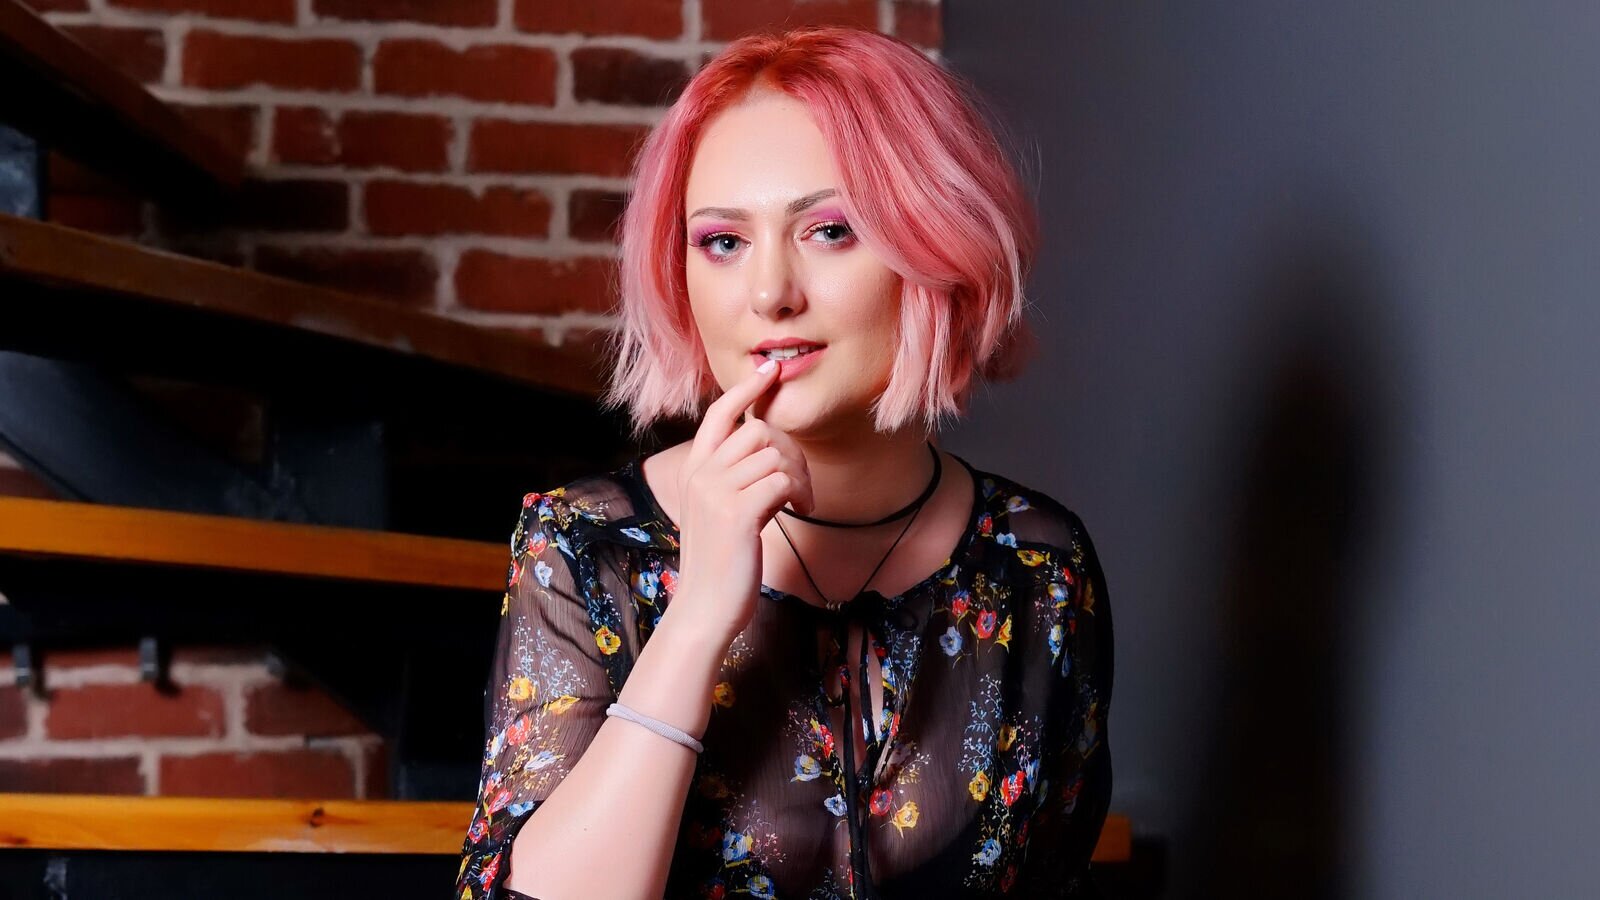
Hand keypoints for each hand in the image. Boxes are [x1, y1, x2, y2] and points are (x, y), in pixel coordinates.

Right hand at [668, 359, 814, 645]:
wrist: (704, 609)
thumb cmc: (718, 564)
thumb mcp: (717, 511)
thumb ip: (732, 478)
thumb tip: (766, 449)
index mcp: (694, 470)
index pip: (719, 413)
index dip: (747, 388)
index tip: (771, 370)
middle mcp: (701, 474)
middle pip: (758, 429)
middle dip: (791, 450)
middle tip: (801, 485)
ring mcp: (717, 492)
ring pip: (774, 454)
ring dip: (800, 476)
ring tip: (801, 502)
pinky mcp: (738, 514)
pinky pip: (782, 480)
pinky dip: (800, 493)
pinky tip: (799, 512)